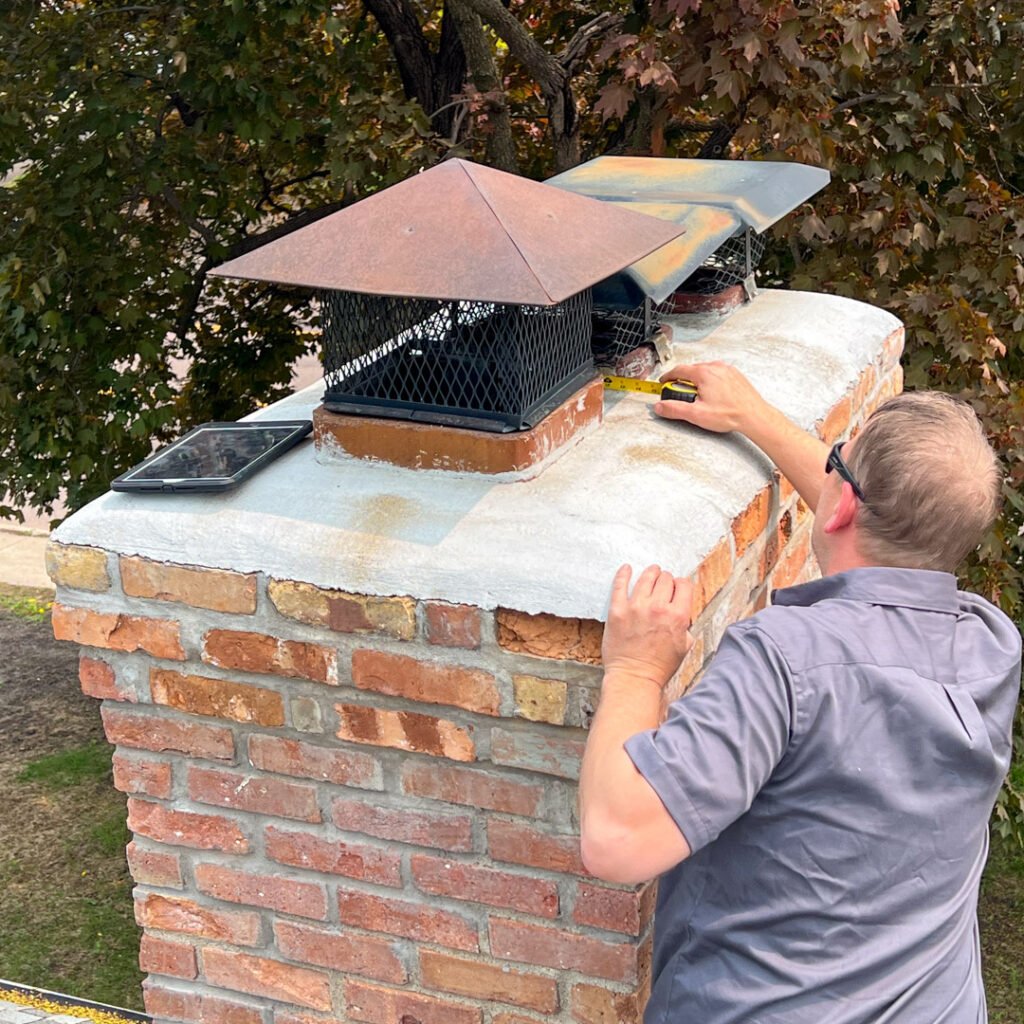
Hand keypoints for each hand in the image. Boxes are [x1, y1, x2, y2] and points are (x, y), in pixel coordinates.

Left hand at [602, 565, 693, 689]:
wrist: (635, 677)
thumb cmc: (660, 666)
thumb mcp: (685, 645)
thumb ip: (685, 624)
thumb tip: (682, 611)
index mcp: (678, 616)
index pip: (684, 585)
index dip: (681, 584)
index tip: (677, 587)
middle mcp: (658, 608)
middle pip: (665, 579)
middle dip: (666, 579)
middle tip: (664, 582)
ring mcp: (636, 607)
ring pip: (646, 578)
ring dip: (650, 573)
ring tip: (651, 571)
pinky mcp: (617, 611)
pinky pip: (620, 585)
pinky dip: (624, 574)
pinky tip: (626, 569)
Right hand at [654, 361, 767, 433]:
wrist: (754, 416)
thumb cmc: (731, 414)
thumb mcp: (696, 414)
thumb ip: (674, 409)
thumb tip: (660, 406)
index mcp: (704, 373)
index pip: (678, 370)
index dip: (667, 377)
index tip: (663, 382)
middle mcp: (716, 367)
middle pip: (691, 370)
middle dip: (682, 381)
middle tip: (679, 394)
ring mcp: (727, 370)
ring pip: (705, 371)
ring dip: (697, 381)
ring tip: (697, 397)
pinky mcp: (735, 375)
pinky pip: (717, 374)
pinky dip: (710, 381)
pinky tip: (712, 395)